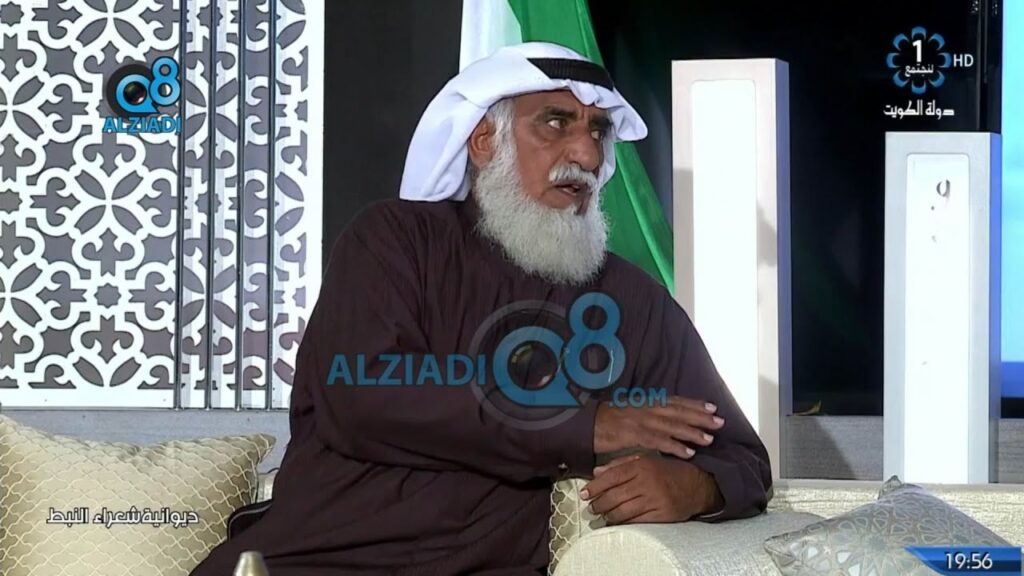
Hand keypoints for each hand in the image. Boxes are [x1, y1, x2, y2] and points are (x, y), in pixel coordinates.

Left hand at [579, 453, 724, 523]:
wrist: (698, 484)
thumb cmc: (668, 471)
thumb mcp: (646, 459)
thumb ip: (619, 464)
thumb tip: (596, 472)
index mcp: (642, 466)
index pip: (611, 477)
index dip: (594, 487)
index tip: (584, 493)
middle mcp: (647, 482)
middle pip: (614, 496)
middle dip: (598, 503)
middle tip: (591, 507)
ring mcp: (655, 500)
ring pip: (623, 511)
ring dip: (608, 515)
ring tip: (602, 514)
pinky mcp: (662, 515)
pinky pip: (636, 521)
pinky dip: (623, 522)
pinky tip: (617, 521)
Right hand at [593, 395, 724, 460]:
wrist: (584, 423)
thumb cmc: (605, 420)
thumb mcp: (628, 411)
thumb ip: (646, 412)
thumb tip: (663, 417)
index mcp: (645, 401)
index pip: (674, 400)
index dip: (694, 404)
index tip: (712, 407)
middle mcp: (646, 408)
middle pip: (679, 412)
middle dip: (700, 417)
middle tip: (720, 422)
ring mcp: (640, 421)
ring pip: (673, 426)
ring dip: (693, 433)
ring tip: (710, 440)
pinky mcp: (633, 435)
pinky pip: (659, 442)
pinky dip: (675, 447)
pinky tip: (688, 453)